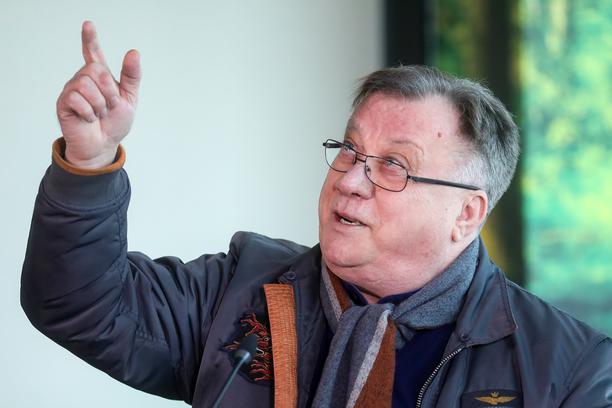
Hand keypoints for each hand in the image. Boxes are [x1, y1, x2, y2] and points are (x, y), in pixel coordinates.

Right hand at [56, 21, 140, 168]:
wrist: (103, 145)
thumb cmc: (114, 123)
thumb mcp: (129, 100)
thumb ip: (131, 77)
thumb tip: (133, 52)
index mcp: (100, 77)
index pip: (93, 54)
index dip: (90, 40)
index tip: (88, 25)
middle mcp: (83, 79)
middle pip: (97, 71)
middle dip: (109, 92)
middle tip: (109, 107)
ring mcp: (72, 90)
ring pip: (87, 84)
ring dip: (100, 104)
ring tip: (99, 114)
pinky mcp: (63, 103)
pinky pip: (77, 99)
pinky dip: (89, 112)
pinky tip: (88, 119)